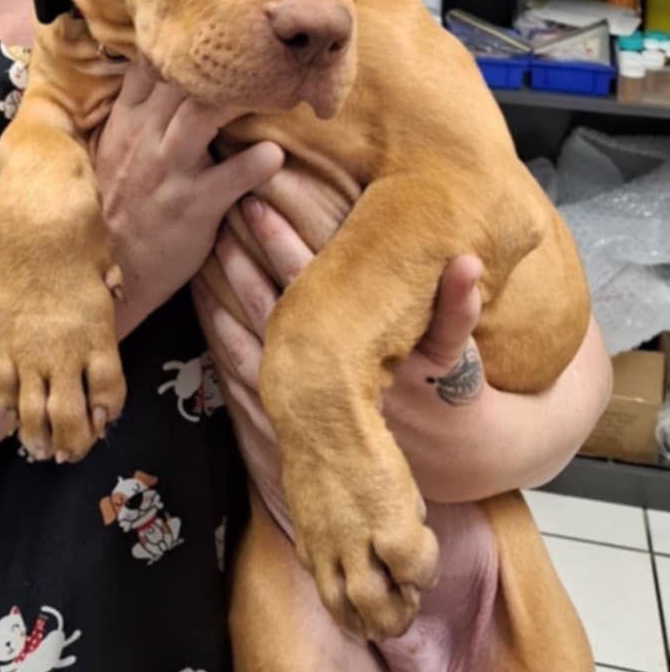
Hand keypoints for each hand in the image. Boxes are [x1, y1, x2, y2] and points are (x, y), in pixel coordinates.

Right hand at [92, 60, 283, 337]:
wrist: (109, 274)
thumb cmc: (118, 209)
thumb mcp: (113, 155)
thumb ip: (136, 117)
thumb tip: (163, 77)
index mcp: (126, 123)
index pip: (149, 65)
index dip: (181, 44)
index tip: (215, 31)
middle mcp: (146, 139)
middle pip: (183, 78)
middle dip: (223, 62)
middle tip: (264, 51)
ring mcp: (170, 170)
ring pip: (205, 114)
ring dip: (243, 97)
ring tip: (277, 89)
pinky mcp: (194, 205)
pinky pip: (232, 176)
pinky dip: (259, 162)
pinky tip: (275, 154)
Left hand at [193, 192, 485, 519]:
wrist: (441, 471)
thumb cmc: (449, 400)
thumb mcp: (458, 357)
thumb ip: (458, 309)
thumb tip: (467, 261)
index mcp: (357, 357)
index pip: (308, 286)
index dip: (280, 241)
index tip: (256, 200)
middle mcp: (321, 383)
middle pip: (267, 309)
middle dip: (241, 259)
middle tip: (220, 211)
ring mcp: (298, 408)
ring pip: (244, 343)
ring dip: (221, 295)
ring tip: (205, 249)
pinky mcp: (285, 428)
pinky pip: (239, 381)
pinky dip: (220, 344)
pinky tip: (205, 309)